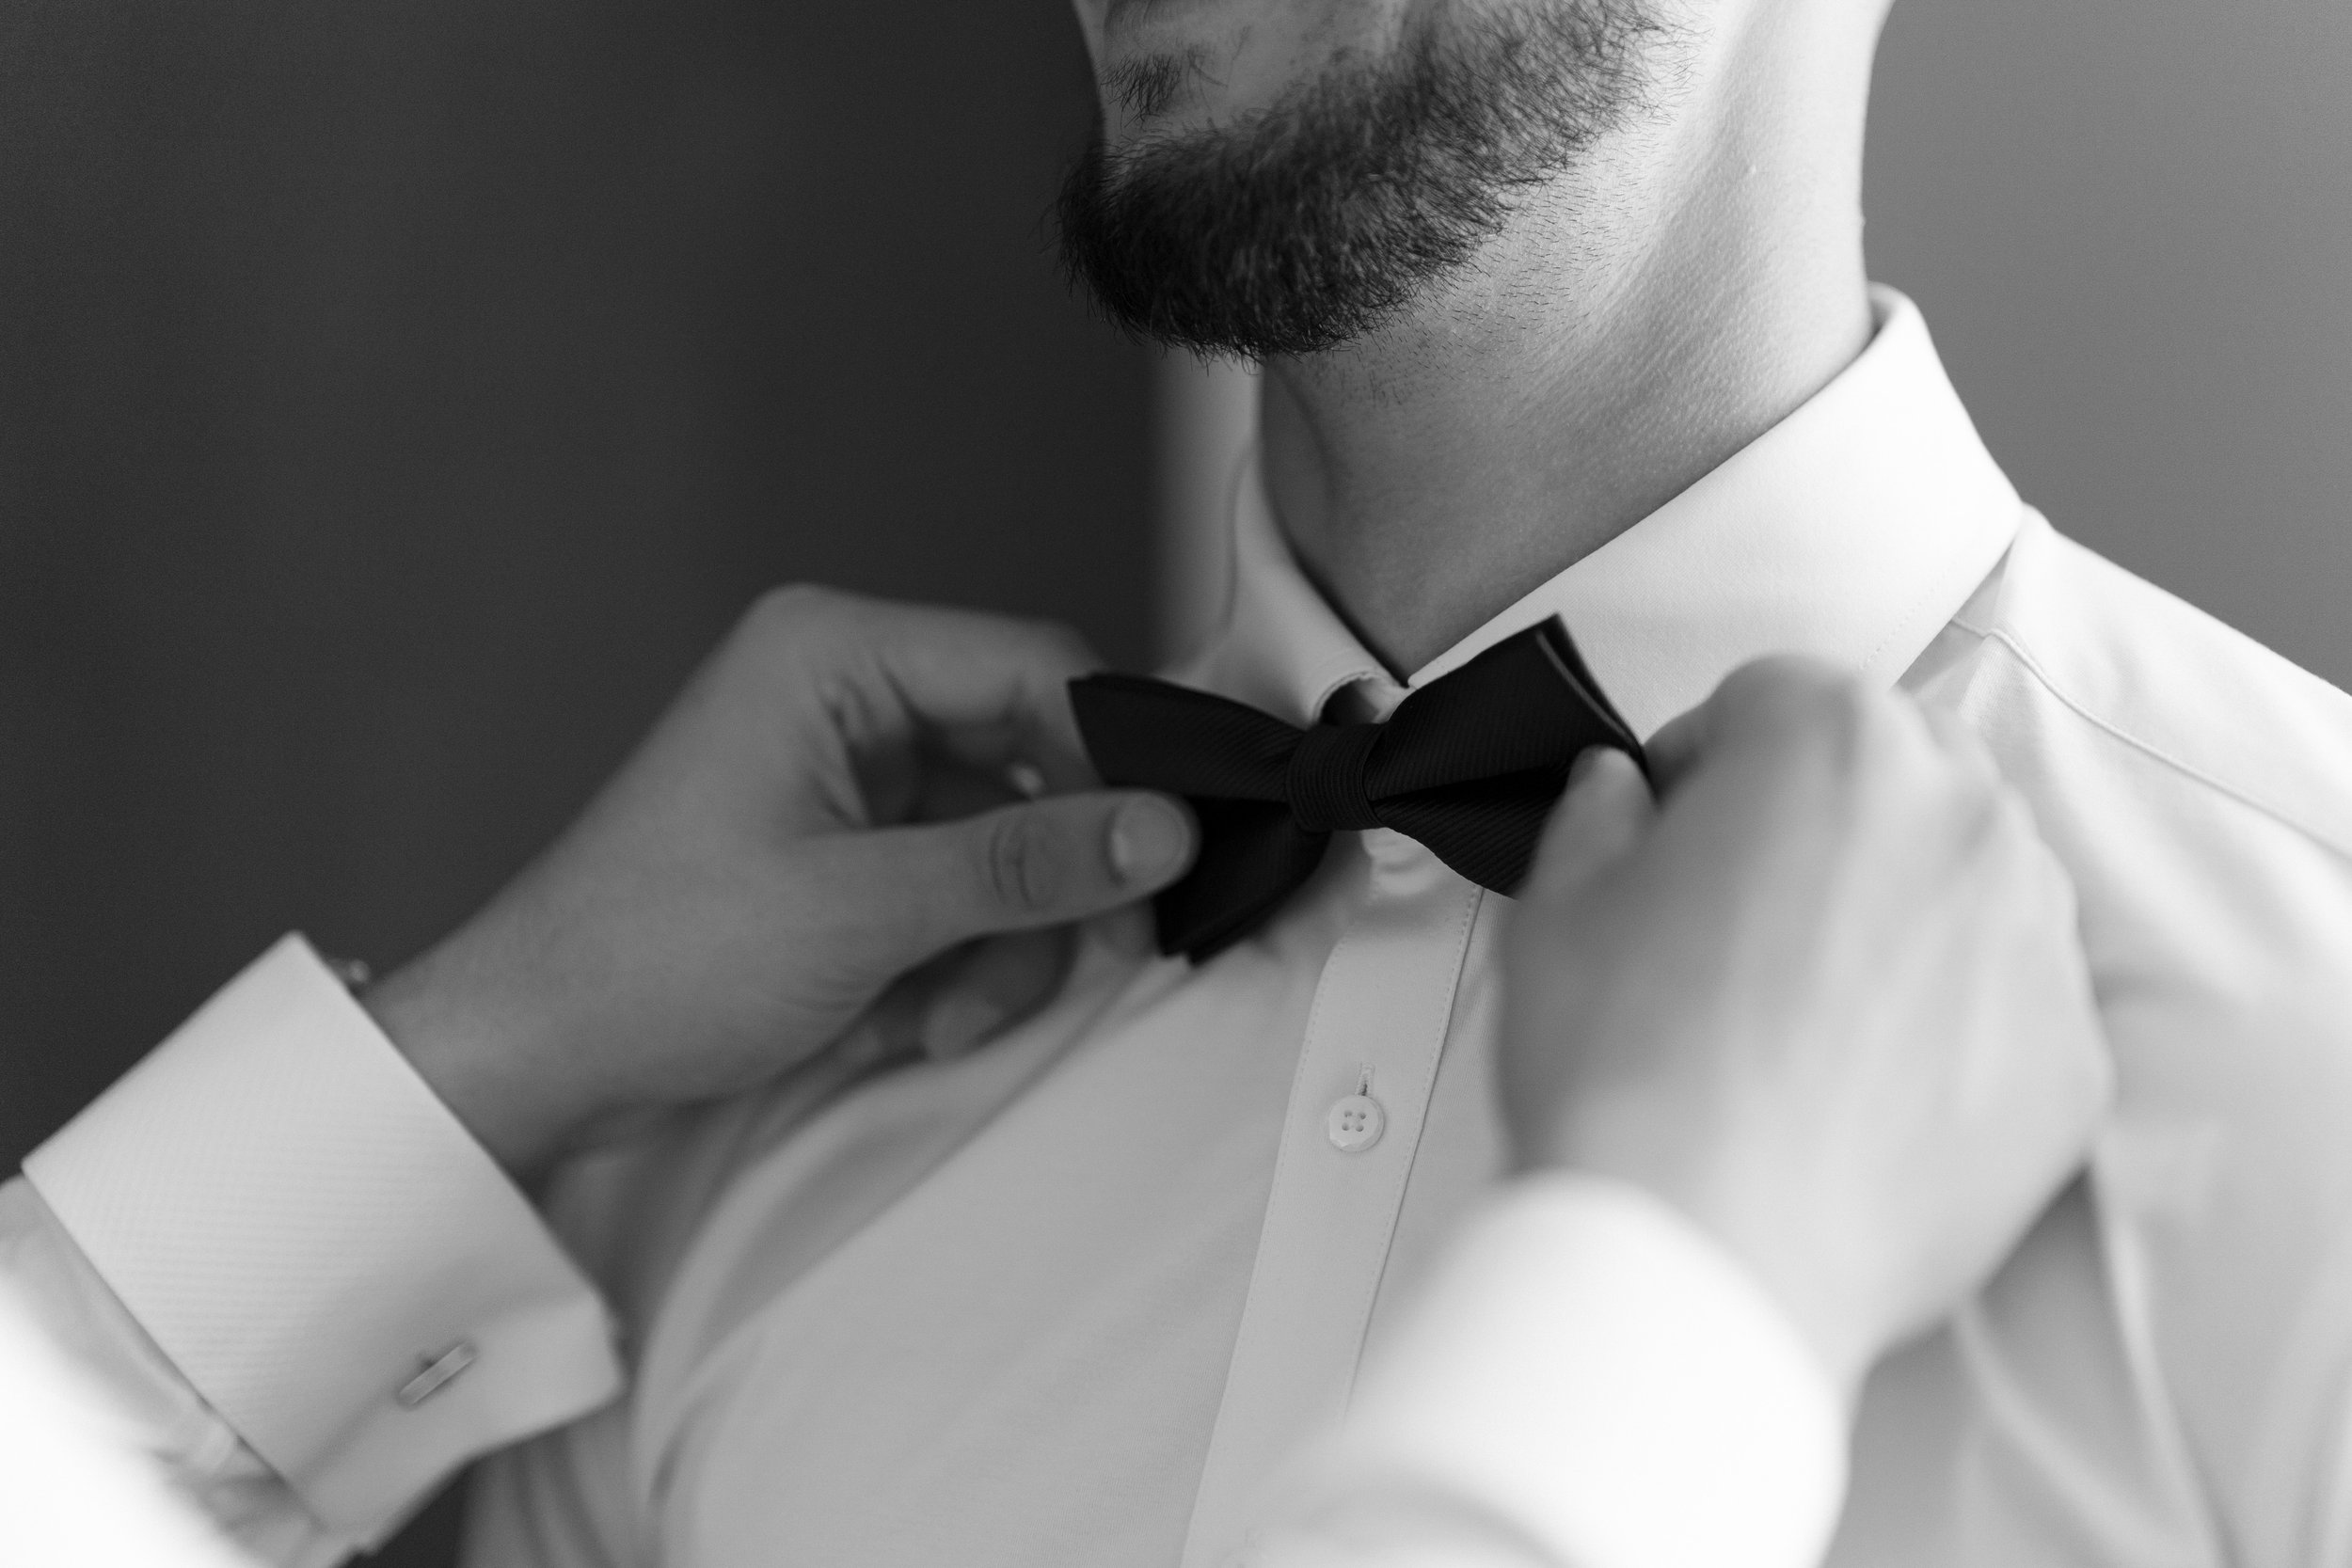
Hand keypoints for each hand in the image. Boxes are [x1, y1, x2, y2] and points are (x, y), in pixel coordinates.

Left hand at [363, 587, 1195, 1180]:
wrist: (536, 1057)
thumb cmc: (650, 960)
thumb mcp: (860, 912)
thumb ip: (1023, 866)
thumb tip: (1164, 830)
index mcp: (831, 654)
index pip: (1033, 668)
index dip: (1109, 763)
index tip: (1157, 858)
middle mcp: (845, 694)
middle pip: (1031, 762)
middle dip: (1044, 884)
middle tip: (1079, 963)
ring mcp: (846, 775)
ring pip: (1005, 842)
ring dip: (1000, 944)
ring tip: (946, 1020)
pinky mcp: (847, 848)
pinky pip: (959, 889)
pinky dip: (957, 962)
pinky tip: (910, 1021)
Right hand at [1499, 658, 2111, 1394]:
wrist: (1707, 1248)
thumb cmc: (1624, 1067)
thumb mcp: (1555, 904)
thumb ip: (1598, 811)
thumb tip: (1623, 794)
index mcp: (1833, 741)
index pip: (1771, 697)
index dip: (1704, 764)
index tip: (1674, 830)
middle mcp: (1963, 815)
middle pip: (1894, 769)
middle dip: (1821, 817)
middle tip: (1740, 915)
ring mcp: (2036, 938)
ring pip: (1969, 877)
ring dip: (1897, 909)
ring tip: (1803, 1011)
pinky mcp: (2072, 1060)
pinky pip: (2013, 1002)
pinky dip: (1953, 1022)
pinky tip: (1860, 1084)